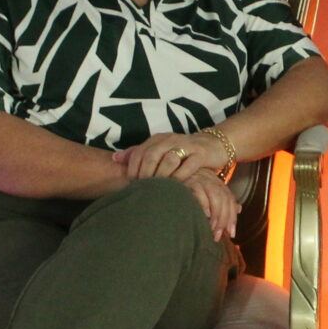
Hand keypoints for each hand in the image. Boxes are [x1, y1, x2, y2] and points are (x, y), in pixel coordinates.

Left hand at [113, 133, 230, 183]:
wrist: (212, 145)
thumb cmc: (182, 152)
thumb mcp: (159, 150)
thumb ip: (138, 154)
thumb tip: (114, 159)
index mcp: (158, 138)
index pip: (140, 151)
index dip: (133, 167)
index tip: (132, 182)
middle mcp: (171, 139)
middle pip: (152, 155)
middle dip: (146, 173)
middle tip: (144, 188)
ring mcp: (187, 146)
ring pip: (169, 160)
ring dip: (161, 176)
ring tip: (158, 190)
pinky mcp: (200, 155)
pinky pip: (188, 166)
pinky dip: (180, 178)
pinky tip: (175, 189)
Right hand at [175, 169, 240, 240]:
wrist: (168, 181)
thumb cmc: (186, 193)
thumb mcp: (206, 197)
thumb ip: (222, 202)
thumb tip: (239, 209)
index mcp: (216, 182)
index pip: (229, 199)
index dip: (232, 217)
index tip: (231, 234)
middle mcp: (209, 179)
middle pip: (224, 198)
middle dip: (224, 219)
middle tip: (218, 235)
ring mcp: (199, 178)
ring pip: (215, 195)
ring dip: (216, 214)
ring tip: (212, 229)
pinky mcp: (187, 181)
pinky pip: (199, 192)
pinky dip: (204, 204)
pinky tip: (205, 216)